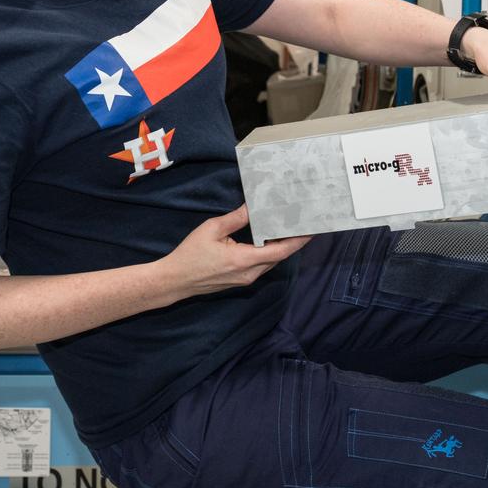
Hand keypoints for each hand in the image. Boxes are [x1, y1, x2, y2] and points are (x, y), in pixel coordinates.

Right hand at [161, 206, 310, 298]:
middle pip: (279, 256)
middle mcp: (250, 273)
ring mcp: (246, 279)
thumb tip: (252, 206)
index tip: (311, 229)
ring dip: (280, 246)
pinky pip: (261, 265)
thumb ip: (236, 218)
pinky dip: (268, 252)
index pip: (281, 250)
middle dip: (292, 241)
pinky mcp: (240, 280)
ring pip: (271, 261)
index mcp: (244, 260)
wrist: (175, 281)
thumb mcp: (212, 229)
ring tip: (287, 228)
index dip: (298, 240)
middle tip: (301, 222)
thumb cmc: (191, 254)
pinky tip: (268, 239)